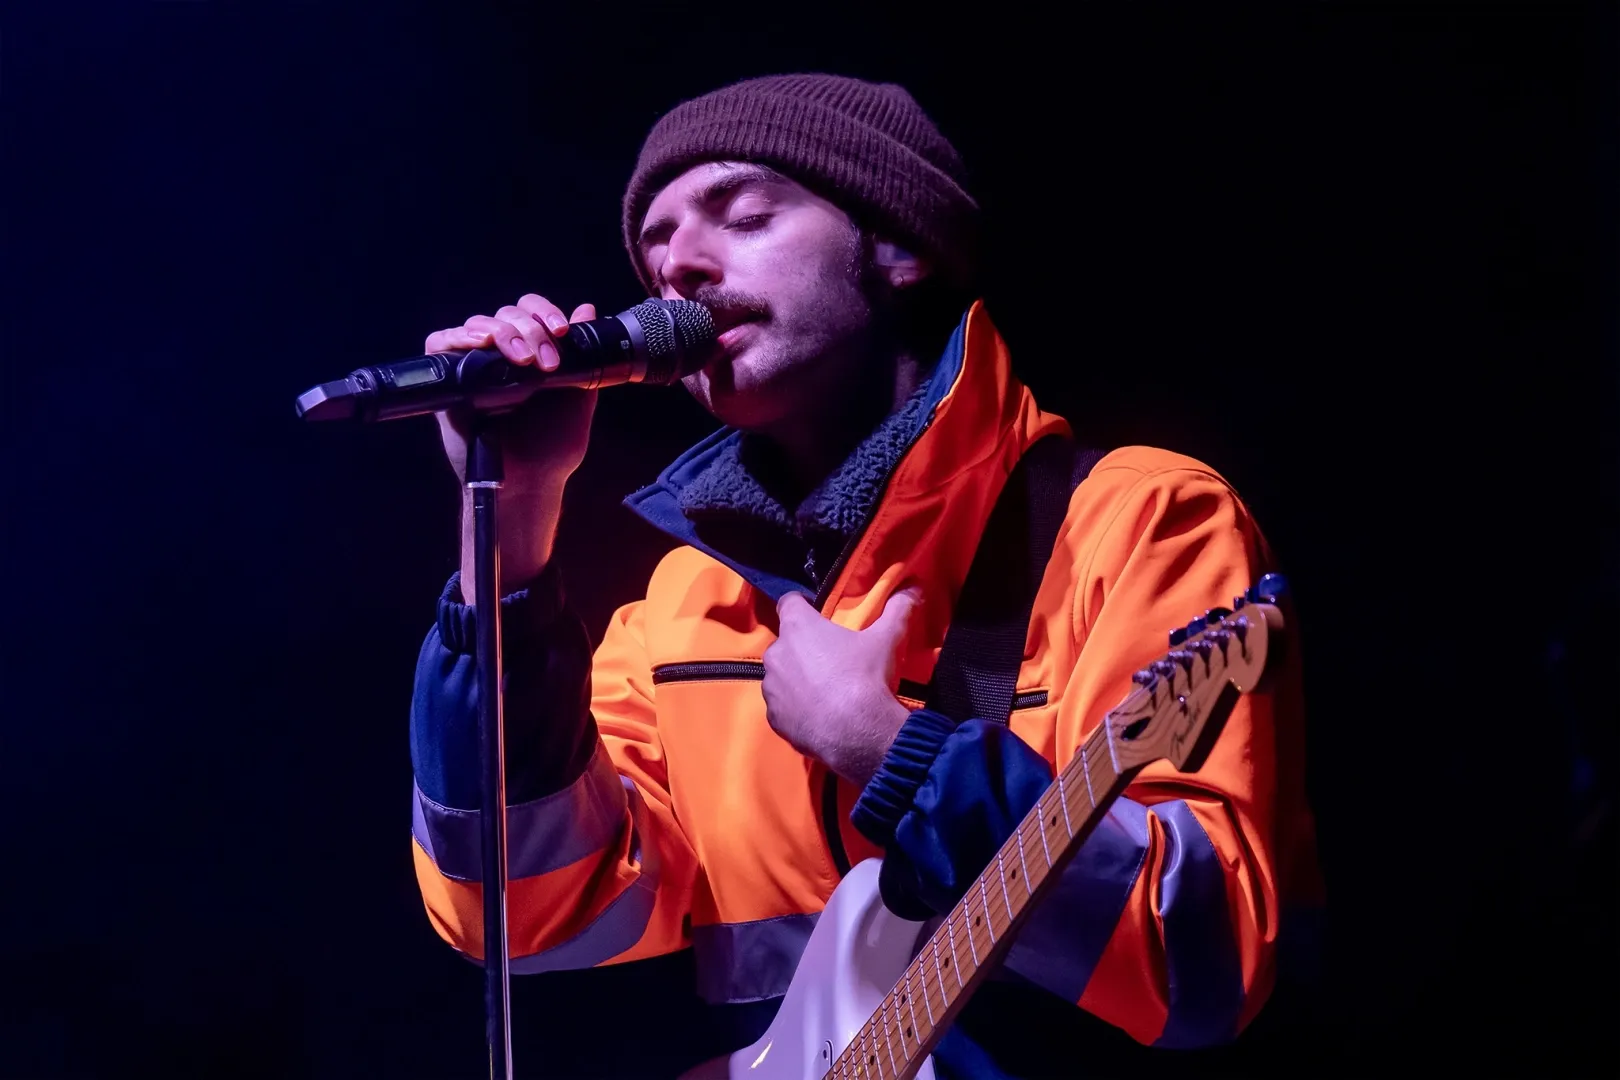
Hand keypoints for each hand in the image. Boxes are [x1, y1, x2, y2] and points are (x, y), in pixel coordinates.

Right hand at [427, 294, 600, 591]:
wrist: (530, 481)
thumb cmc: (553, 446)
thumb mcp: (579, 396)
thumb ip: (583, 355)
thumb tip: (588, 309)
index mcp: (532, 353)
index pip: (530, 312)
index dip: (544, 313)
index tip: (562, 331)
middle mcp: (501, 355)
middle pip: (506, 314)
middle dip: (529, 329)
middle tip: (544, 362)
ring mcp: (474, 365)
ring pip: (478, 324)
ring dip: (503, 332)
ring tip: (522, 360)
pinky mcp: (448, 380)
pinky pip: (440, 342)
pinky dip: (457, 336)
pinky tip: (481, 343)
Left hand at [762, 588, 922, 784]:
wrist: (858, 733)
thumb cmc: (866, 677)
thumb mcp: (887, 639)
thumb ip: (898, 608)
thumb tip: (914, 587)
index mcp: (798, 627)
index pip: (789, 601)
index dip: (802, 605)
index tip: (817, 614)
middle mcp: (777, 653)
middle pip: (786, 642)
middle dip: (803, 648)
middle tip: (831, 660)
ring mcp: (771, 688)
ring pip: (781, 676)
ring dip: (797, 679)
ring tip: (825, 692)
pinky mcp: (774, 718)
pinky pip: (782, 707)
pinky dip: (796, 709)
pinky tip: (818, 715)